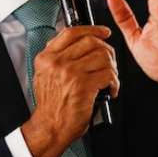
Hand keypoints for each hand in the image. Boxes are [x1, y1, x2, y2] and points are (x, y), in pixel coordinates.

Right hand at [21, 25, 118, 156]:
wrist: (50, 126)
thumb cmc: (50, 105)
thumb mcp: (43, 75)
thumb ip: (55, 58)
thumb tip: (75, 44)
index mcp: (46, 57)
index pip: (71, 32)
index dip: (91, 29)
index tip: (102, 32)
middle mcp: (57, 62)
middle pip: (91, 42)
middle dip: (106, 50)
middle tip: (110, 60)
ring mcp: (70, 73)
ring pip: (102, 56)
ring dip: (112, 67)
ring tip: (110, 77)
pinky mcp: (83, 86)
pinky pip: (108, 74)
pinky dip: (114, 82)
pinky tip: (110, 89)